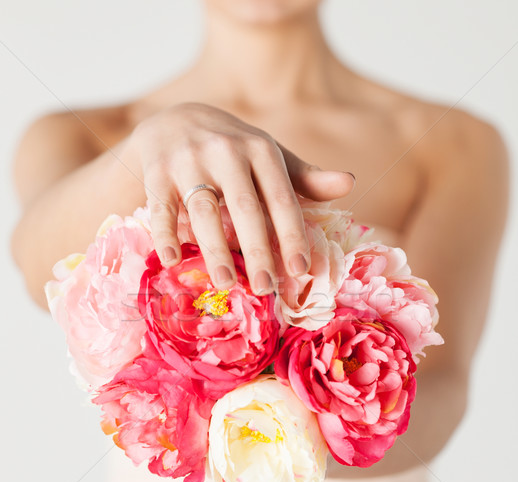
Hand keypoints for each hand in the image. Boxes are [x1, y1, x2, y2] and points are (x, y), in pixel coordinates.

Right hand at [130, 102, 354, 293]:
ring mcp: (188, 159)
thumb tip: (349, 184)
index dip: (292, 235)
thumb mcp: (268, 156)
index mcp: (260, 149)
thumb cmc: (232, 150)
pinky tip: (171, 259)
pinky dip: (164, 233)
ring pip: (203, 209)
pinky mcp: (157, 171)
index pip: (281, 198)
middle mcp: (226, 150)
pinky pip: (160, 206)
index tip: (300, 270)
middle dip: (257, 249)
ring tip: (225, 283)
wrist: (176, 119)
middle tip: (265, 287)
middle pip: (244, 207)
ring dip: (213, 248)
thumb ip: (304, 177)